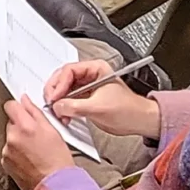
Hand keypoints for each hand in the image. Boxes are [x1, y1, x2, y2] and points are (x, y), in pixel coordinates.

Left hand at [1, 97, 76, 189]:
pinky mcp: (5, 162)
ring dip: (18, 140)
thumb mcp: (52, 130)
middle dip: (21, 126)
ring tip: (35, 151)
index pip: (11, 106)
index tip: (22, 110)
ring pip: (10, 137)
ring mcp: (7, 150)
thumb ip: (35, 112)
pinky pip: (8, 151)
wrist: (55, 185)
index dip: (18, 107)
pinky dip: (16, 153)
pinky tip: (29, 159)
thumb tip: (25, 101)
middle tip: (36, 136)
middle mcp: (12, 137)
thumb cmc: (58, 160)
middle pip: (11, 122)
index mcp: (25, 126)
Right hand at [44, 58, 163, 139]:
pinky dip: (63, 107)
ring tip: (58, 111)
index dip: (59, 84)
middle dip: (56, 91)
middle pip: (64, 78)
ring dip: (58, 101)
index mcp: (96, 68)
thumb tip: (57, 105)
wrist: (139, 121)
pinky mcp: (86, 98)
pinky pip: (69, 99)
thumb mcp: (98, 107)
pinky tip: (63, 115)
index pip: (69, 70)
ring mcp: (87, 86)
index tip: (54, 97)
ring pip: (64, 89)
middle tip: (50, 103)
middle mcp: (90, 75)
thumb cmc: (129, 110)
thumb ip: (75, 106)